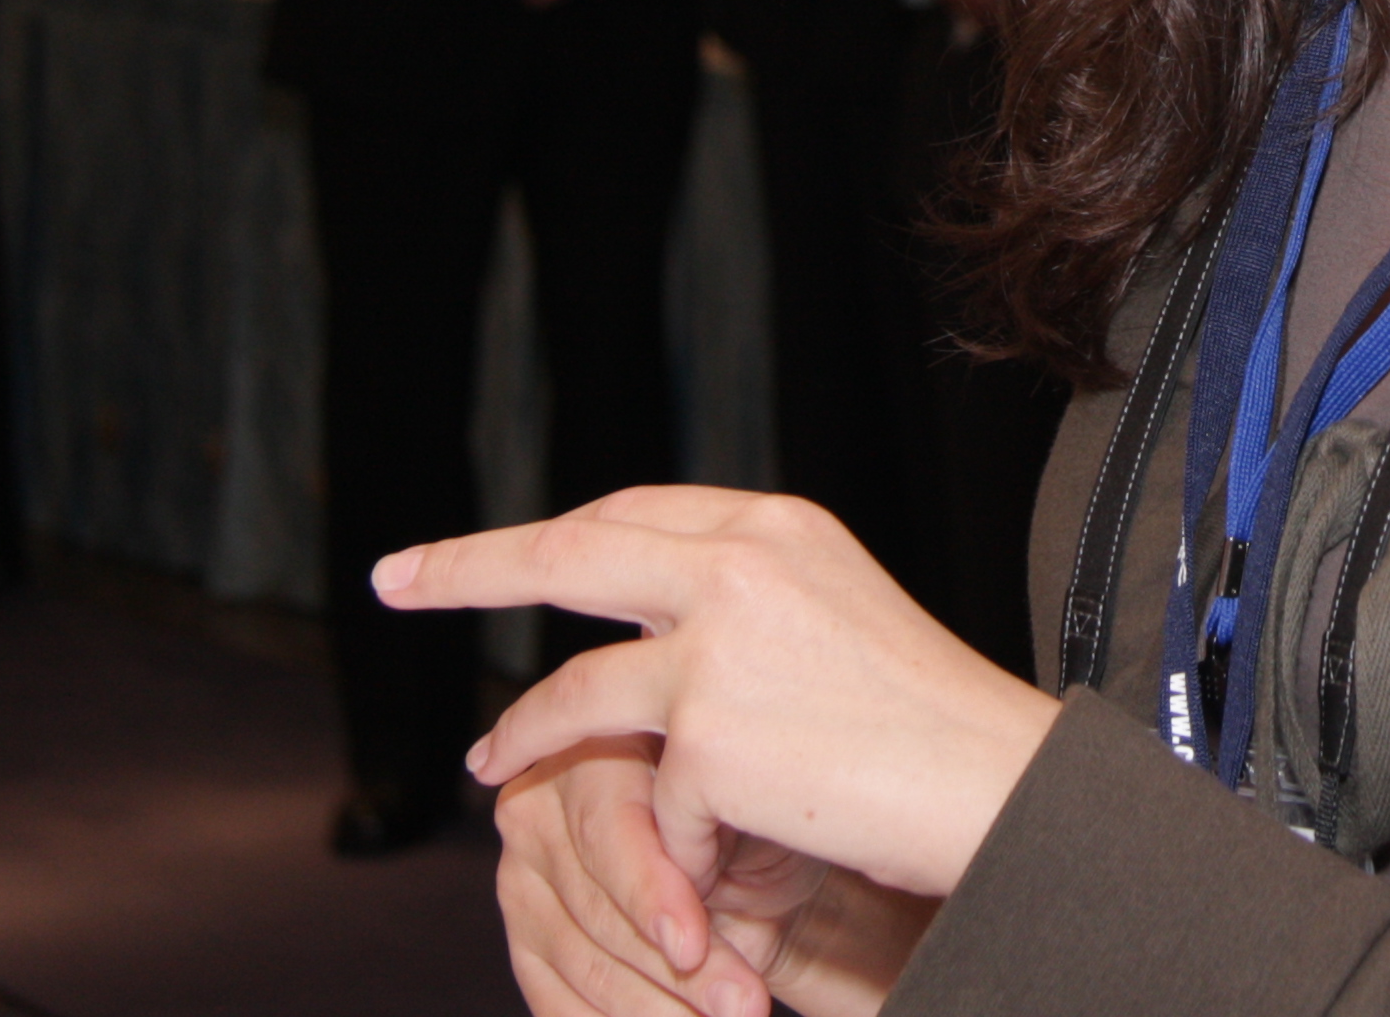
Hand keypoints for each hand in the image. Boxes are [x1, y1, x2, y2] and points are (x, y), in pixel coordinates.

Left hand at [376, 486, 1061, 907]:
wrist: (996, 787)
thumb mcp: (835, 623)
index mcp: (775, 525)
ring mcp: (719, 646)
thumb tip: (646, 615)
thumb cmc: (931, 725)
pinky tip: (686, 876)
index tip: (476, 549)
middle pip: (568, 552)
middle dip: (467, 566)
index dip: (548, 535)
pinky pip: (651, 800)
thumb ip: (747, 605)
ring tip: (489, 766)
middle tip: (393, 579)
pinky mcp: (710, 735)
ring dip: (525, 736)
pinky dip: (665, 845)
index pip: (629, 512)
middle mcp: (741, 563)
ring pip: (579, 692)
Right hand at [496, 740, 937, 1016]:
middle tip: (741, 1004)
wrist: (758, 860)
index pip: (606, 827)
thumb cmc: (760, 814)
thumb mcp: (753, 803)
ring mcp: (524, 872)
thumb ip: (715, 821)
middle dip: (675, 968)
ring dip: (656, 1007)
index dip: (648, 893)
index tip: (692, 945)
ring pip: (581, 959)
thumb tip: (702, 881)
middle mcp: (541, 800)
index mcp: (596, 736)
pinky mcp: (527, 936)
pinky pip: (556, 995)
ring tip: (727, 1016)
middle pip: (594, 904)